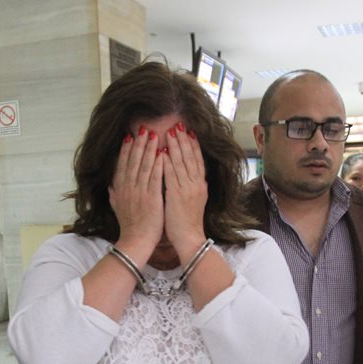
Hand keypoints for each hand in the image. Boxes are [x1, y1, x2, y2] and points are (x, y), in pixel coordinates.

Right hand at [108, 126, 164, 260]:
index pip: (122, 164)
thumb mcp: (117, 209)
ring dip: (149, 149)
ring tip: (154, 135)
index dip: (126, 149)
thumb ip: (114, 195)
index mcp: (120, 189)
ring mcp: (139, 192)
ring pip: (144, 166)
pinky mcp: (151, 198)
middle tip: (144, 128)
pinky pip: (155, 178)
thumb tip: (110, 186)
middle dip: (139, 143)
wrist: (135, 242)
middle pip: (133, 161)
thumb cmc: (129, 227)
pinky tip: (162, 153)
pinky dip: (158, 165)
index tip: (130, 136)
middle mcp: (128, 188)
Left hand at [161, 122, 208, 258]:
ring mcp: (187, 189)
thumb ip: (189, 186)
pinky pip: (172, 175)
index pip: (197, 160)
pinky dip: (167, 163)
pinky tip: (162, 152)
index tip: (188, 131)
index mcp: (200, 185)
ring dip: (175, 146)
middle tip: (178, 124)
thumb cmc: (187, 223)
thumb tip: (186, 175)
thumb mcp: (193, 201)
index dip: (193, 144)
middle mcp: (196, 184)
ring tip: (170, 132)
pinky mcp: (177, 195)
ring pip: (181, 162)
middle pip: (190, 157)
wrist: (190, 239)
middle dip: (184, 139)